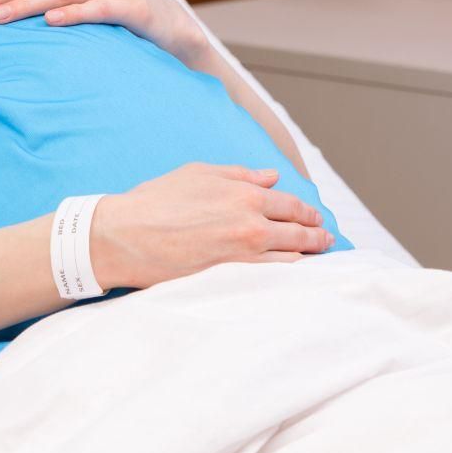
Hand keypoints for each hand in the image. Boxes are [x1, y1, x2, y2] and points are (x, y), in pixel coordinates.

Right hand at [88, 161, 333, 290]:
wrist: (125, 236)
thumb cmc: (156, 200)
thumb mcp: (198, 173)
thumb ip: (240, 174)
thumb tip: (272, 176)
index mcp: (244, 195)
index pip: (291, 205)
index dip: (307, 213)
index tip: (315, 219)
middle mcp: (250, 225)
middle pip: (298, 233)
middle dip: (317, 237)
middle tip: (327, 241)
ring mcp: (242, 256)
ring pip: (290, 259)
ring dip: (307, 257)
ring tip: (316, 258)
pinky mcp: (231, 279)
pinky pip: (271, 278)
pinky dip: (287, 275)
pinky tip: (293, 275)